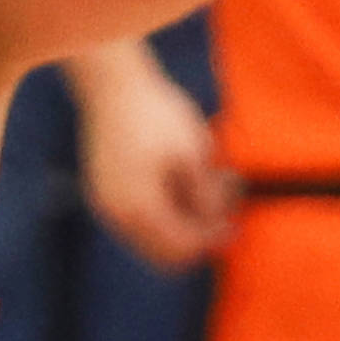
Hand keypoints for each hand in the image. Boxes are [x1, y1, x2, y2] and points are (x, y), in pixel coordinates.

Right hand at [76, 55, 236, 270]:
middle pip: (165, 255)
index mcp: (140, 209)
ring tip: (206, 190)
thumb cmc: (156, 114)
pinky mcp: (104, 195)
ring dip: (181, 225)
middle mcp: (118, 217)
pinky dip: (163, 214)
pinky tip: (181, 184)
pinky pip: (138, 223)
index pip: (182, 248)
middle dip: (197, 237)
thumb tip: (218, 222)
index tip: (235, 224)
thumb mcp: (193, 153)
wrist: (113, 85)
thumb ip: (206, 196)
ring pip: (152, 240)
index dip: (212, 240)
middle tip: (223, 210)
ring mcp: (107, 208)